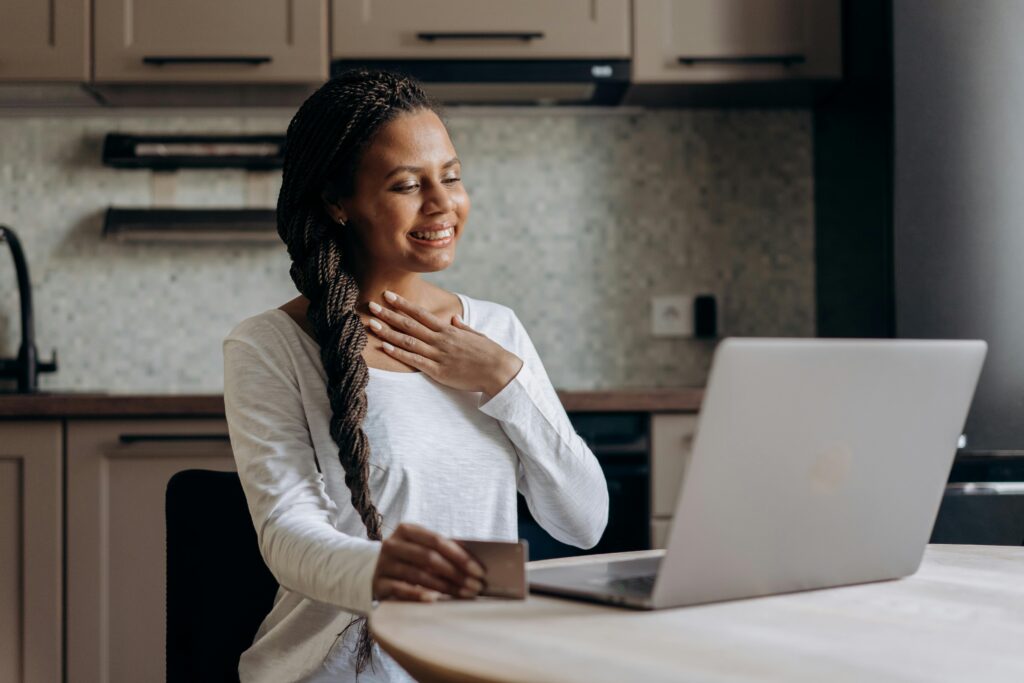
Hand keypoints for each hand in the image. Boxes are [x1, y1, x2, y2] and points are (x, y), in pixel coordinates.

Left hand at [367, 290, 523, 395]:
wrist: (499, 371)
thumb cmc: (489, 353)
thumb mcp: (475, 335)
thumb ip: (462, 327)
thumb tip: (453, 318)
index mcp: (448, 330)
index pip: (421, 314)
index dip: (402, 304)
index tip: (388, 295)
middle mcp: (441, 339)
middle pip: (409, 324)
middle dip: (388, 314)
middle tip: (370, 305)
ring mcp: (438, 355)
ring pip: (408, 341)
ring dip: (388, 332)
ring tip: (372, 324)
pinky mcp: (438, 371)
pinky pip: (415, 361)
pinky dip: (399, 354)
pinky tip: (385, 348)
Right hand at [372, 522, 486, 601]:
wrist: (372, 569)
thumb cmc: (407, 558)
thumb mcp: (419, 547)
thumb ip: (439, 549)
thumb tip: (471, 562)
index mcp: (406, 530)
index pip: (436, 541)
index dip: (459, 555)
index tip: (478, 570)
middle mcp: (392, 544)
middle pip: (429, 558)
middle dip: (456, 573)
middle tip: (475, 586)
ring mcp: (383, 564)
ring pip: (418, 575)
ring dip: (444, 586)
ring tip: (463, 595)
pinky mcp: (378, 583)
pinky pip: (401, 589)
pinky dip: (418, 595)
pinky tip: (433, 599)